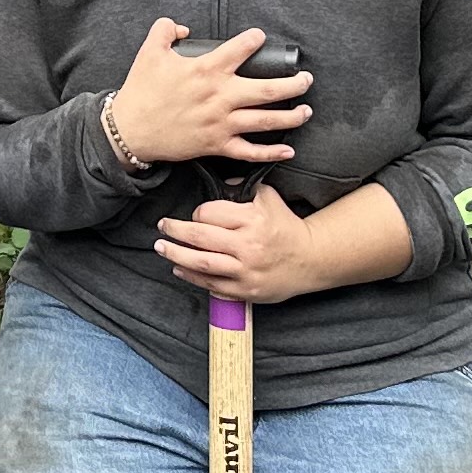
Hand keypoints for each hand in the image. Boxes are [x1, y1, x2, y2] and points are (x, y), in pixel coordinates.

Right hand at [104, 17, 308, 168]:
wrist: (130, 130)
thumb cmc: (141, 91)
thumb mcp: (149, 52)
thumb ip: (165, 30)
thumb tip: (182, 27)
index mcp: (206, 70)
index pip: (240, 49)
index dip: (254, 40)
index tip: (260, 37)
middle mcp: (220, 96)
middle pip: (267, 90)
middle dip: (293, 84)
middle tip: (306, 79)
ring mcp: (221, 123)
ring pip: (265, 120)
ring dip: (291, 116)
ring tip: (307, 110)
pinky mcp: (217, 145)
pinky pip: (249, 151)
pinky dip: (270, 152)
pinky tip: (288, 149)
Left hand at [155, 180, 325, 301]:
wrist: (310, 259)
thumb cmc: (285, 226)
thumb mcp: (268, 197)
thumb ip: (242, 187)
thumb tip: (216, 182)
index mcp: (252, 219)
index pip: (209, 213)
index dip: (198, 213)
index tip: (195, 214)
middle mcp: (248, 245)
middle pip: (200, 237)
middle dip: (175, 231)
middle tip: (162, 226)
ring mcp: (246, 270)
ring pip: (201, 263)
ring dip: (175, 254)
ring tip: (161, 248)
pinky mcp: (246, 290)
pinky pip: (212, 284)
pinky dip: (191, 276)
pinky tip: (179, 268)